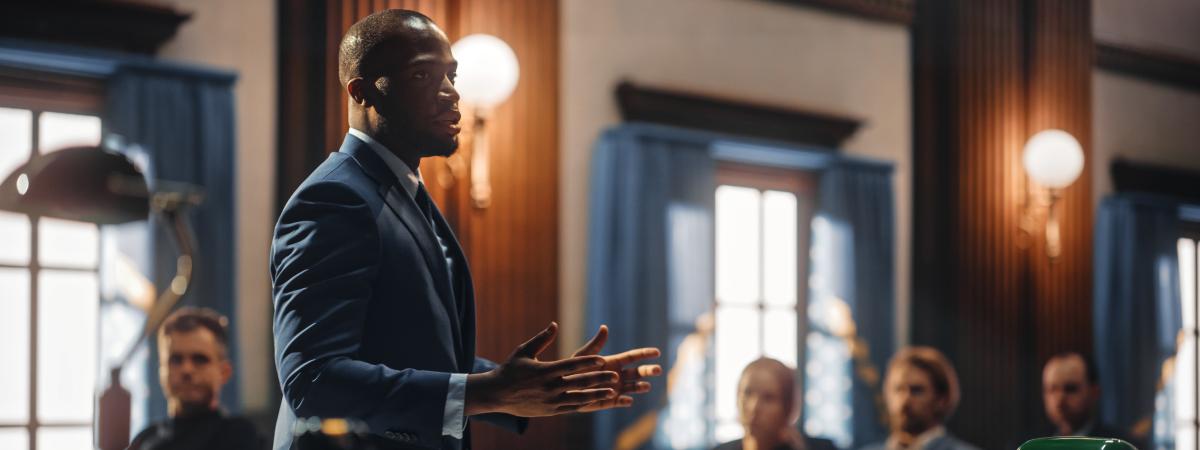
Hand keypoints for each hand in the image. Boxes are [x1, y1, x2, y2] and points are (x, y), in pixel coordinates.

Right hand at [466, 322, 620, 416]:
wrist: (496, 394)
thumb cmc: (510, 370)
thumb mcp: (523, 351)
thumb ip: (541, 339)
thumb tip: (554, 324)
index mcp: (545, 370)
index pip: (571, 365)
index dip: (588, 363)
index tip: (602, 360)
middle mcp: (550, 386)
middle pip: (580, 382)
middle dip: (599, 379)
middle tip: (616, 376)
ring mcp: (551, 400)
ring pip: (579, 398)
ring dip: (597, 394)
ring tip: (612, 391)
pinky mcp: (550, 411)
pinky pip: (571, 408)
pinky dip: (585, 404)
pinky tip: (596, 401)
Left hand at [569, 325, 661, 411]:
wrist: (563, 387)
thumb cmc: (572, 369)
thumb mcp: (583, 356)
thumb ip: (595, 344)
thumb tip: (604, 327)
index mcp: (614, 362)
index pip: (633, 357)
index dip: (645, 354)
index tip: (657, 352)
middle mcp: (617, 375)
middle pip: (637, 373)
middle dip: (648, 371)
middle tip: (657, 370)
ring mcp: (614, 388)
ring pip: (632, 388)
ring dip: (639, 387)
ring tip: (645, 386)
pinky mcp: (608, 401)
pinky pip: (618, 401)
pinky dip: (624, 401)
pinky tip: (628, 400)